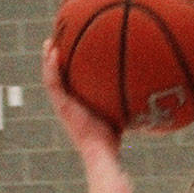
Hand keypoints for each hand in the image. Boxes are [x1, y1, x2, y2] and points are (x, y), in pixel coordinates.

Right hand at [41, 39, 122, 156]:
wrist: (100, 152)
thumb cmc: (113, 140)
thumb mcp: (120, 114)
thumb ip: (125, 101)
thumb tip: (146, 88)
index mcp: (76, 105)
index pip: (69, 82)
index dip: (68, 67)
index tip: (71, 50)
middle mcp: (66, 104)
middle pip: (57, 77)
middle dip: (54, 59)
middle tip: (56, 41)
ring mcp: (61, 105)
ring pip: (49, 77)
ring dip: (47, 58)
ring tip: (49, 41)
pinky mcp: (60, 106)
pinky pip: (52, 82)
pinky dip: (51, 66)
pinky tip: (54, 51)